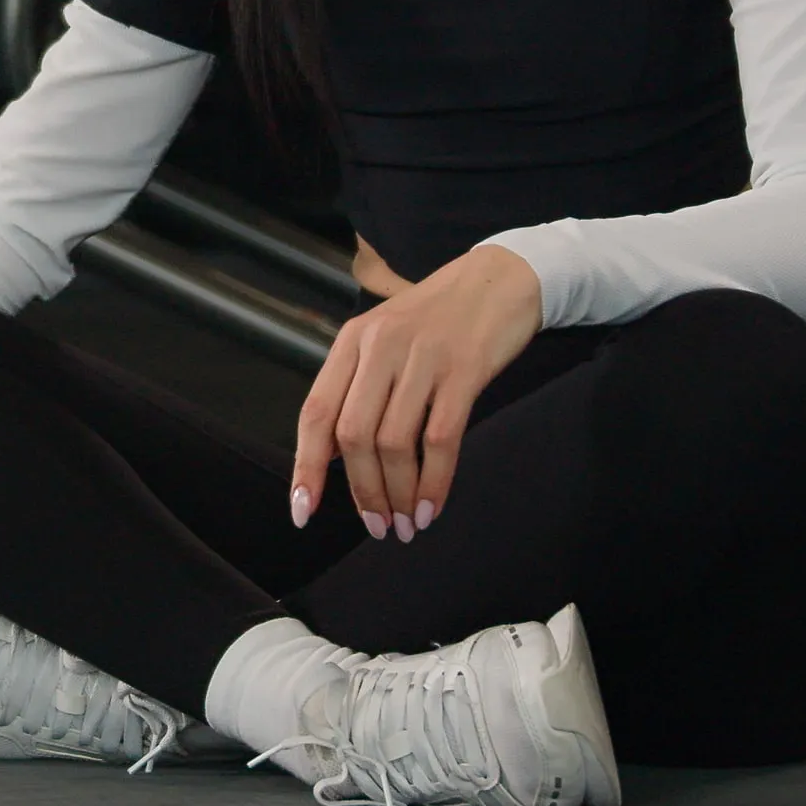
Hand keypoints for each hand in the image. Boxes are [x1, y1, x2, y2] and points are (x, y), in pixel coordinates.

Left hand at [291, 244, 541, 542]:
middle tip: (378, 527)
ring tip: (407, 524)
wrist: (502, 278)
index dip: (306, 467)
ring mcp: (422, 357)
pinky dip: (433, 482)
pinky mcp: (464, 370)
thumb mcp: (386, 339)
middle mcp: (380, 346)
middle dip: (362, 492)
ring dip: (398, 495)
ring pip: (393, 443)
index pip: (316, 412)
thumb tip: (332, 458)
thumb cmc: (441, 318)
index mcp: (352, 341)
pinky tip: (432, 507)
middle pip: (353, 435)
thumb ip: (358, 388)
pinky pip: (440, 440)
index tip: (303, 510)